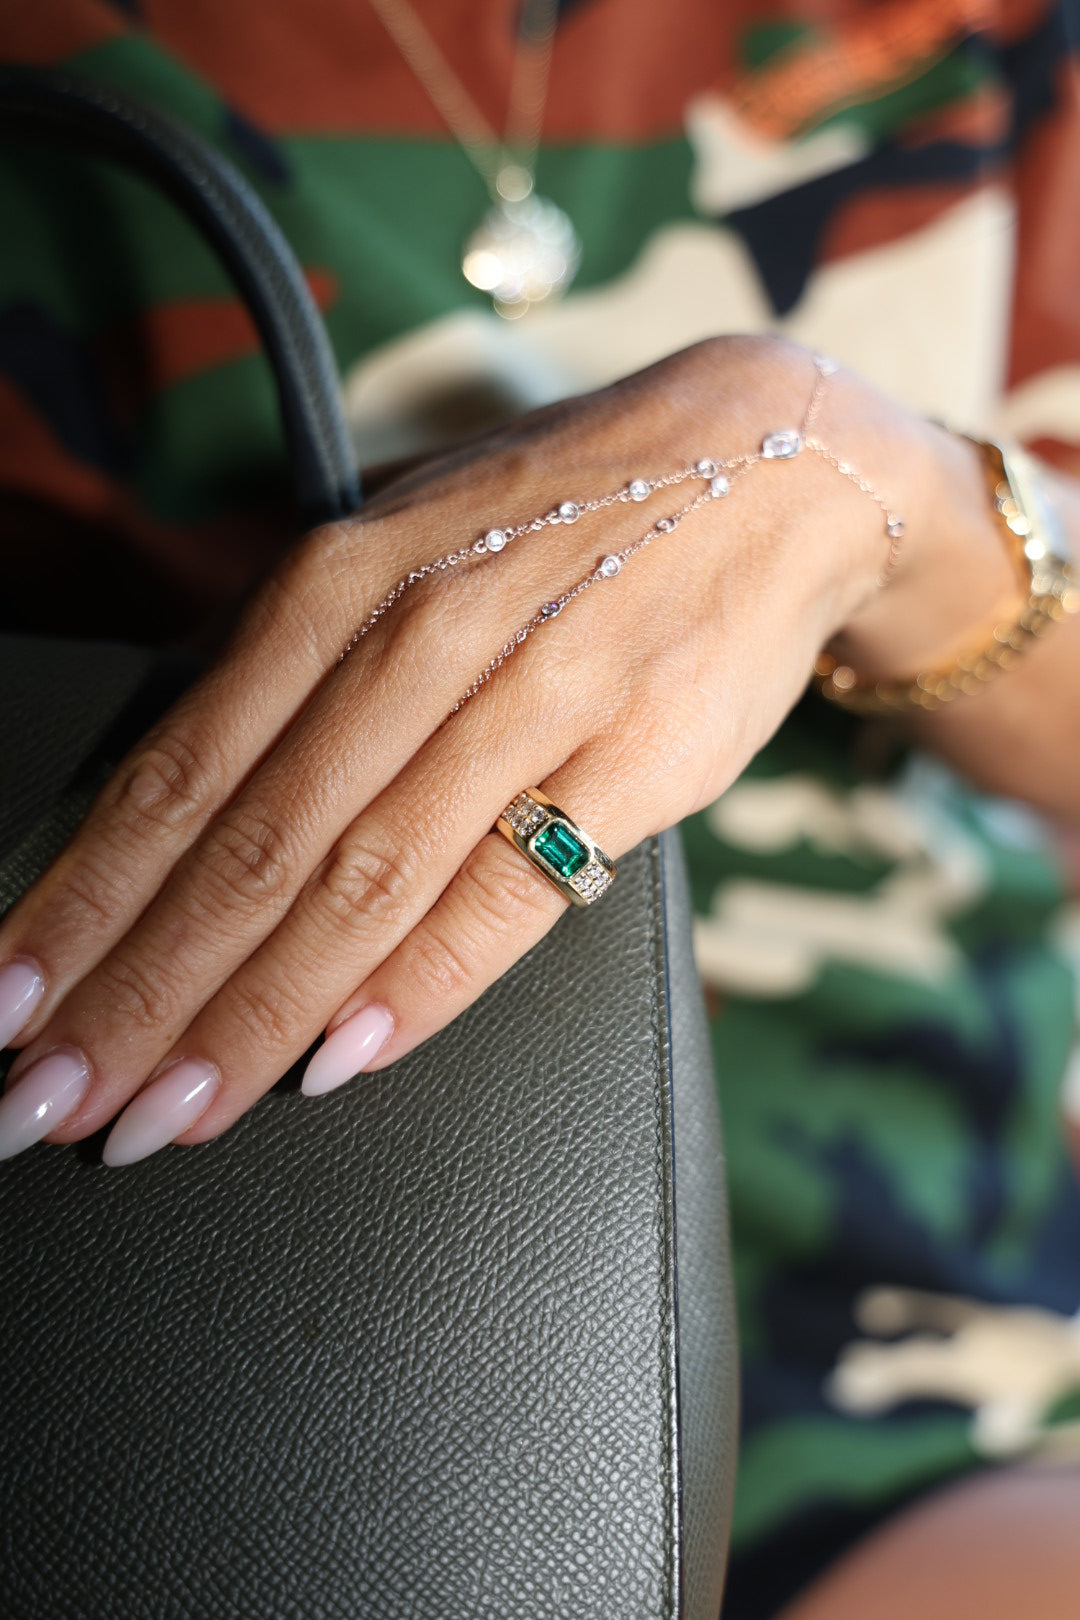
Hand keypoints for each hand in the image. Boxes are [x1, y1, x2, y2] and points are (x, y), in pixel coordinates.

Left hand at [0, 335, 959, 1161]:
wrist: (762, 473)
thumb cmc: (557, 524)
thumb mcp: (398, 551)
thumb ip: (290, 672)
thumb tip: (163, 803)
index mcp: (338, 585)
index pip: (176, 774)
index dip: (82, 903)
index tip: (11, 1003)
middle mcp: (418, 638)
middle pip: (247, 847)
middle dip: (134, 993)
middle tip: (48, 1101)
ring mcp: (529, 698)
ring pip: (358, 883)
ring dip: (248, 1015)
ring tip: (164, 1113)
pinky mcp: (631, 760)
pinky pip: (504, 893)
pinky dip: (415, 986)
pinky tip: (336, 1059)